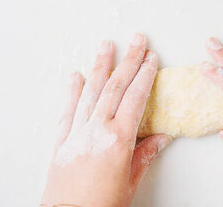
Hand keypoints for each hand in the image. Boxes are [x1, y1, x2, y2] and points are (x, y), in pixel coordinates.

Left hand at [41, 34, 170, 206]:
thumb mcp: (131, 182)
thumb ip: (145, 155)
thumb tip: (161, 137)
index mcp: (117, 140)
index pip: (135, 98)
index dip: (145, 75)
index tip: (151, 58)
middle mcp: (96, 131)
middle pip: (115, 87)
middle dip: (128, 60)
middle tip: (136, 39)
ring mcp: (76, 134)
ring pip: (90, 92)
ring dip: (100, 66)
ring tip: (106, 45)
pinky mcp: (61, 142)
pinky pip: (68, 110)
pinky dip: (72, 91)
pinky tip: (76, 75)